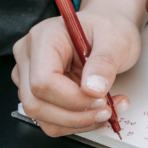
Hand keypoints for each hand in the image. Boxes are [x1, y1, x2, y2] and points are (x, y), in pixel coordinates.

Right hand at [11, 0, 147, 136]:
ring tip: (111, 109)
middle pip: (36, 104)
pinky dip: (76, 121)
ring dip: (77, 121)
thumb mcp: (118, 38)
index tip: (103, 99)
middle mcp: (29, 56)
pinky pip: (51, 117)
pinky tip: (100, 110)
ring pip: (41, 116)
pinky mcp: (41, 89)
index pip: (42, 81)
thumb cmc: (113, 27)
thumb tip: (93, 88)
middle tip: (111, 110)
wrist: (112, 27)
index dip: (72, 99)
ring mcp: (31, 74)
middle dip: (76, 114)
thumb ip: (105, 60)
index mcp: (44, 37)